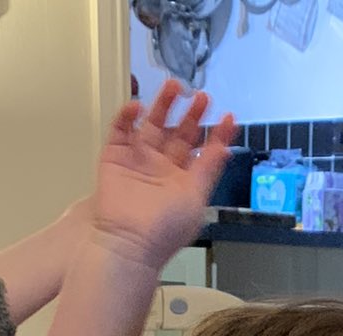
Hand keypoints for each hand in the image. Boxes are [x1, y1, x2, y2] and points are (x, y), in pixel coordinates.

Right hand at [91, 81, 237, 270]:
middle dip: (190, 114)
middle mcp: (160, 168)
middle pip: (177, 132)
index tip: (228, 117)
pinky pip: (120, 130)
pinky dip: (127, 116)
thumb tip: (224, 147)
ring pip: (151, 124)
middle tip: (201, 96)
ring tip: (174, 86)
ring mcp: (137, 161)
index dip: (215, 133)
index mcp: (182, 180)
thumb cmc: (162, 230)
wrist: (127, 242)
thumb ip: (209, 169)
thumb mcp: (196, 198)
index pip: (201, 150)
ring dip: (162, 104)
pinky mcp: (114, 157)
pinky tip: (138, 107)